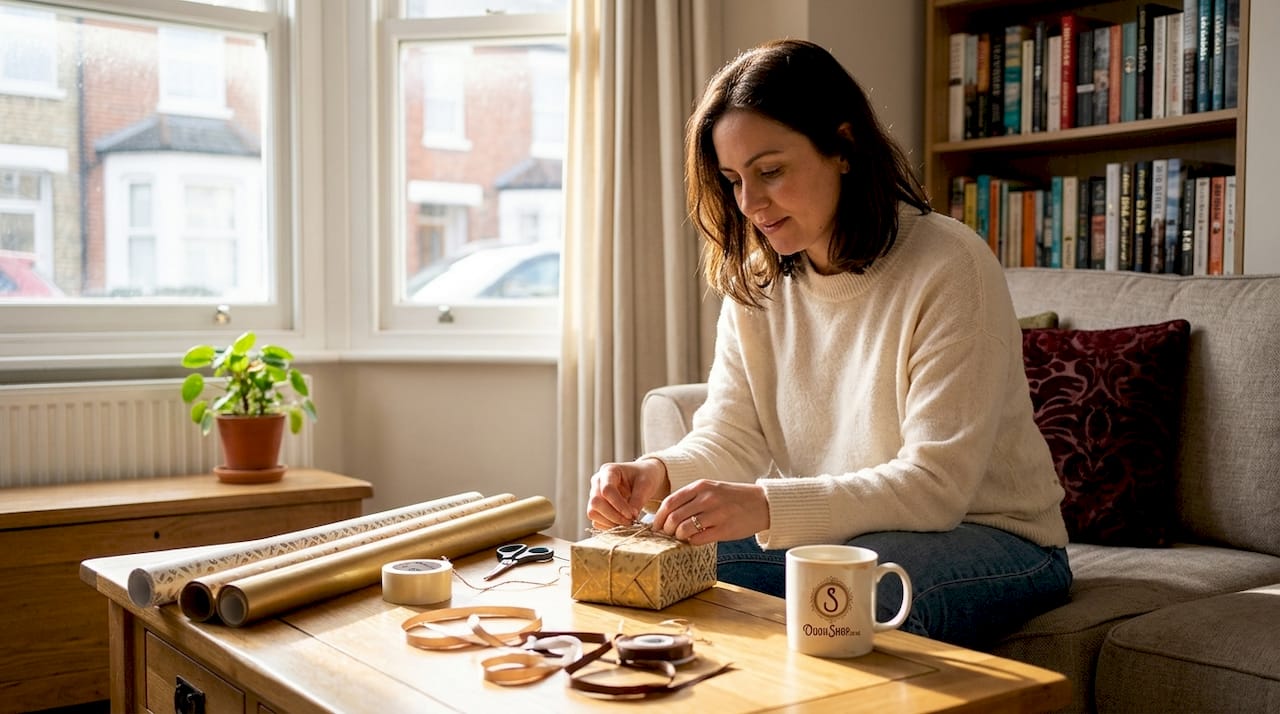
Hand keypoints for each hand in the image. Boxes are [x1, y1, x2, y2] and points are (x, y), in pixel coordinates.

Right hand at [587, 458, 669, 527]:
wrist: (643, 478)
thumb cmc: (644, 476)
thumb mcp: (646, 485)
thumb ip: (638, 500)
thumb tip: (631, 518)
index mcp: (609, 471)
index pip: (607, 490)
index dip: (619, 505)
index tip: (632, 515)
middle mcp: (598, 482)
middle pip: (596, 502)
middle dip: (613, 516)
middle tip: (631, 522)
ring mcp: (595, 494)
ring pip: (593, 512)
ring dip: (609, 522)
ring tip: (627, 523)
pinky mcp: (596, 506)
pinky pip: (596, 520)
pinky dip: (607, 526)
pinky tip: (622, 524)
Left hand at [652, 479, 769, 544]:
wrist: (762, 503)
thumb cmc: (733, 498)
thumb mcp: (711, 489)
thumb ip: (691, 498)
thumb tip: (668, 515)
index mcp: (701, 486)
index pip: (670, 502)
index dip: (659, 517)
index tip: (656, 526)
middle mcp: (707, 498)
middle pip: (673, 517)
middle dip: (666, 530)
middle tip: (667, 535)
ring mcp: (716, 514)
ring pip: (684, 529)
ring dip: (678, 537)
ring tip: (681, 538)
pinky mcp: (724, 529)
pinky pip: (698, 539)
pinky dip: (691, 542)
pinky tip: (694, 540)